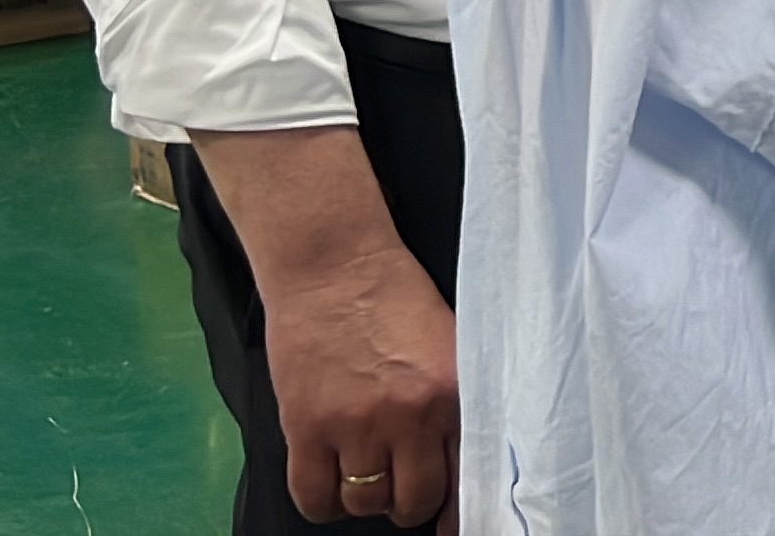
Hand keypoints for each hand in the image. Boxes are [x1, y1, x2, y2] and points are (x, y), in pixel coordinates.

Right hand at [261, 237, 459, 525]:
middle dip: (410, 503)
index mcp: (454, 393)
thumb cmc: (394, 298)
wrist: (335, 265)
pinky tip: (330, 483)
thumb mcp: (450, 345)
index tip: (453, 523)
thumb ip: (456, 400)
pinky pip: (314, 496)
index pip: (466, 477)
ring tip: (365, 473)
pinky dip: (322, 502)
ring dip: (366, 499)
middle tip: (402, 487)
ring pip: (365, 503)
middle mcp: (410, 415)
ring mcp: (356, 424)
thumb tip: (463, 460)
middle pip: (414, 500)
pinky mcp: (308, 426)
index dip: (459, 509)